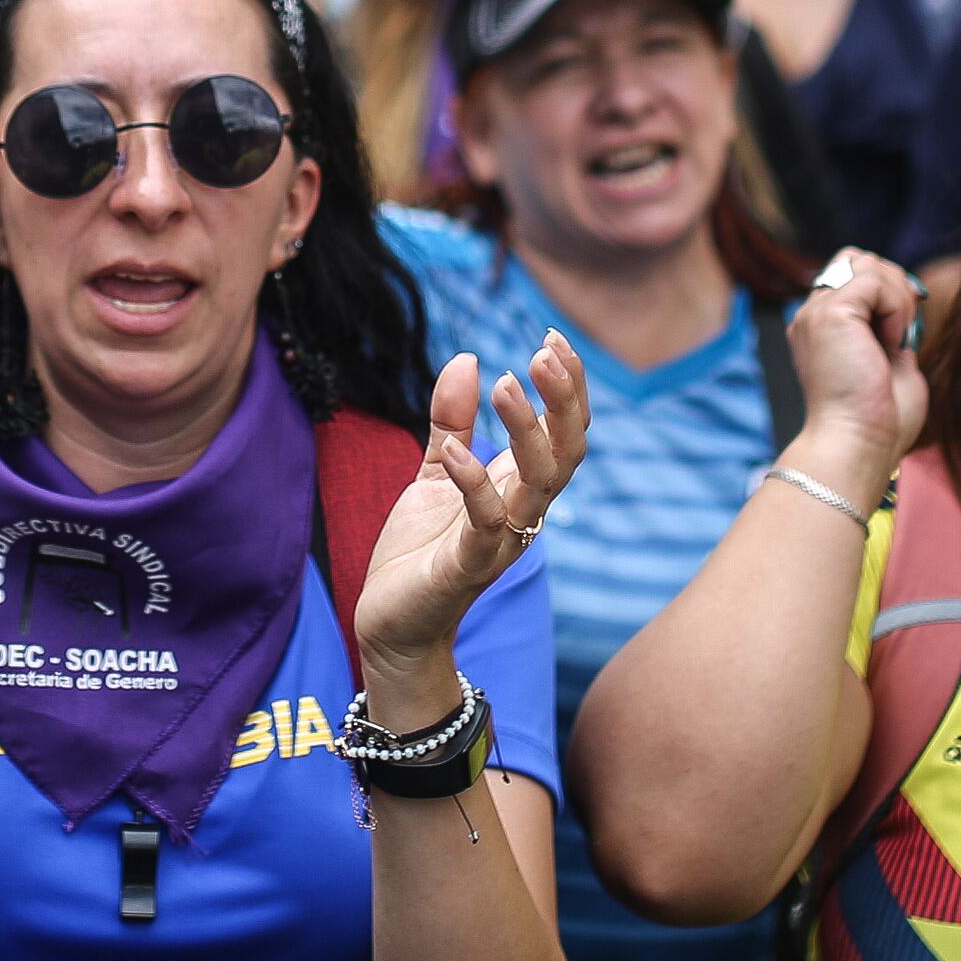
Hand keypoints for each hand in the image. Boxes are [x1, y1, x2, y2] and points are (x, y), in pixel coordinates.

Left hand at [352, 341, 584, 711]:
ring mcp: (501, 542)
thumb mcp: (435, 472)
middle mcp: (524, 513)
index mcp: (520, 487)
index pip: (564, 432)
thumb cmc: (420, 550)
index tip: (552, 337)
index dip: (569, 386)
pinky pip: (486, 524)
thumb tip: (466, 359)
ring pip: (540, 484)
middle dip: (564, 400)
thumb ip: (451, 421)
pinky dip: (474, 484)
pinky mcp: (468, 567)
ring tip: (506, 384)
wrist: (392, 623)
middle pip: (568, 452)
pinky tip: (454, 450)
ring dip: (529, 432)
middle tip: (543, 352)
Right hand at [785, 250, 929, 493]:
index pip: (853, 275)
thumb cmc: (879, 421)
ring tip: (896, 341)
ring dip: (898, 298)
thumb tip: (910, 303)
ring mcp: (816, 312)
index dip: (887, 291)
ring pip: (869, 264)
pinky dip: (896, 306)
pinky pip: (875, 280)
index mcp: (823, 329)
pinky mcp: (830, 313)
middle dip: (894, 286)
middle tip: (902, 334)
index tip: (903, 331)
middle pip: (859, 260)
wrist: (858, 445)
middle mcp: (812, 315)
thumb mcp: (892, 363)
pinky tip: (892, 342)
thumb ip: (894, 331)